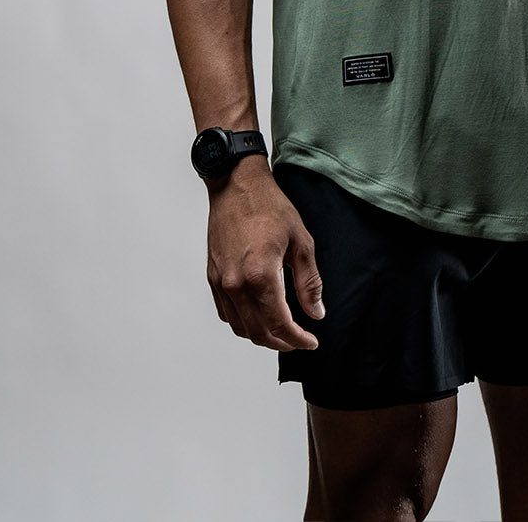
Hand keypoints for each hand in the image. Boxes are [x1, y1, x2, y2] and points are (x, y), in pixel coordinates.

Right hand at [206, 158, 324, 349]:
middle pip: (258, 333)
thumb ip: (309, 282)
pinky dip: (243, 322)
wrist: (236, 185)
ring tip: (281, 332)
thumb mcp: (300, 241)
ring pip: (240, 327)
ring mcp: (220, 282)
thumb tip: (316, 313)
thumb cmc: (270, 207)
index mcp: (260, 275)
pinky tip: (258, 316)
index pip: (279, 324)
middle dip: (281, 343)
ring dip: (261, 336)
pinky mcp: (212, 277)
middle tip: (299, 340)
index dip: (297, 339)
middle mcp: (235, 284)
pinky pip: (226, 313)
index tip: (311, 342)